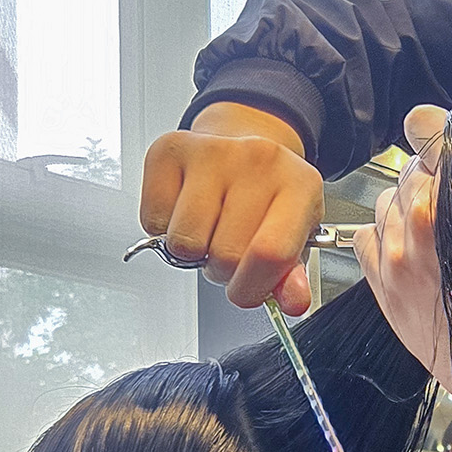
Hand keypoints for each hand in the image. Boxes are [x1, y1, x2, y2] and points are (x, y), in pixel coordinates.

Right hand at [140, 104, 321, 314]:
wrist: (238, 151)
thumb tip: (292, 302)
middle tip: (228, 248)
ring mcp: (212, 151)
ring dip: (192, 251)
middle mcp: (259, 160)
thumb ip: (292, 275)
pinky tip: (185, 210)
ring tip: (209, 230)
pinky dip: (163, 229)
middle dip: (222, 269)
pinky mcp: (169, 150)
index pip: (270, 253)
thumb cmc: (266, 198)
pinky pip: (152, 221)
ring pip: (184, 242)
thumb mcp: (293, 237)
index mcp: (299, 185)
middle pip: (225, 254)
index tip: (246, 290)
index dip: (251, 287)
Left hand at [352, 89, 451, 389]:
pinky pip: (365, 239)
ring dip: (406, 210)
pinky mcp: (384, 289)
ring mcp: (399, 259)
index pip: (429, 135)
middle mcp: (423, 223)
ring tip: (438, 236)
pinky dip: (383, 239)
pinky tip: (411, 254)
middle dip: (432, 177)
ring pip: (385, 203)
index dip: (441, 132)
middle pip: (408, 171)